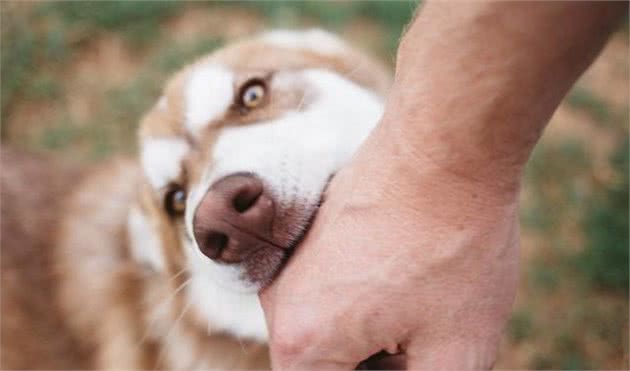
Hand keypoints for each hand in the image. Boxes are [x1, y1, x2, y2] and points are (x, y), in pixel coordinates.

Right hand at [260, 122, 519, 368]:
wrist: (444, 146)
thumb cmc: (453, 244)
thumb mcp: (457, 350)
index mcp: (305, 343)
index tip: (408, 357)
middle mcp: (281, 302)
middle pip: (325, 368)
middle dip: (377, 367)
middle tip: (427, 343)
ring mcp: (291, 264)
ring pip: (330, 332)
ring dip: (374, 337)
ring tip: (425, 305)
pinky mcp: (309, 238)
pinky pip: (331, 292)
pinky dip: (366, 301)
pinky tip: (411, 275)